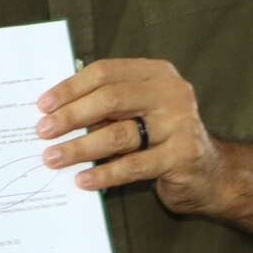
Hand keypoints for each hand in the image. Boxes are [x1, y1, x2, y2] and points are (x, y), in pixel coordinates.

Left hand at [37, 58, 232, 215]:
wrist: (209, 172)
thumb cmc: (160, 138)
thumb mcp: (136, 112)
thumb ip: (106, 106)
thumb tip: (54, 114)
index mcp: (156, 74)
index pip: (105, 72)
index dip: (71, 88)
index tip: (43, 106)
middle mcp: (171, 93)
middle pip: (110, 99)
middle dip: (71, 116)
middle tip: (42, 132)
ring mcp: (180, 124)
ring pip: (119, 134)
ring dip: (80, 147)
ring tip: (53, 158)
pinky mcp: (182, 156)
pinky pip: (134, 166)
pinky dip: (104, 173)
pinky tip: (82, 180)